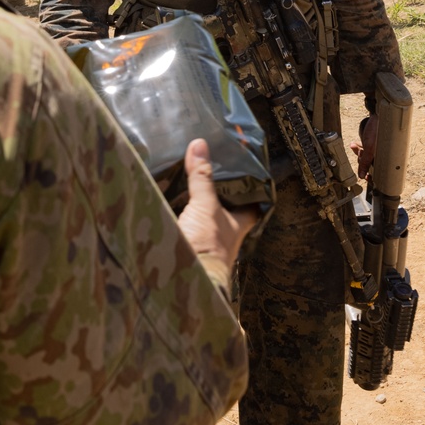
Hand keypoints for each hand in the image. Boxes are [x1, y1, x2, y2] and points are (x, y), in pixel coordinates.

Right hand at [177, 139, 259, 272]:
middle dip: (220, 192)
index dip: (252, 187)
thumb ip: (202, 177)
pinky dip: (181, 211)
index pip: (253, 202)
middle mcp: (227, 232)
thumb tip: (200, 145)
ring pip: (207, 214)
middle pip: (228, 207)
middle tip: (212, 167)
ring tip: (188, 177)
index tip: (247, 169)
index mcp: (240, 223)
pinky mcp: (189, 244)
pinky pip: (187, 222)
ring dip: (199, 201)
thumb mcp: (205, 206)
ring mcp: (207, 239)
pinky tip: (170, 199)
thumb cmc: (208, 245)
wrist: (185, 280)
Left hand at [352, 115, 377, 178]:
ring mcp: (378, 149)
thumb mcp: (369, 148)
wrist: (378, 114)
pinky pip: (365, 149)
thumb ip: (365, 162)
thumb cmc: (377, 130)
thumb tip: (361, 176)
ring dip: (359, 152)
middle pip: (370, 164)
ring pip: (366, 157)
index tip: (365, 177)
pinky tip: (354, 144)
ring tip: (355, 146)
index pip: (379, 172)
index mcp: (387, 158)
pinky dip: (359, 147)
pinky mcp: (373, 143)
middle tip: (360, 153)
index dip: (372, 176)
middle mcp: (383, 154)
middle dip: (362, 160)